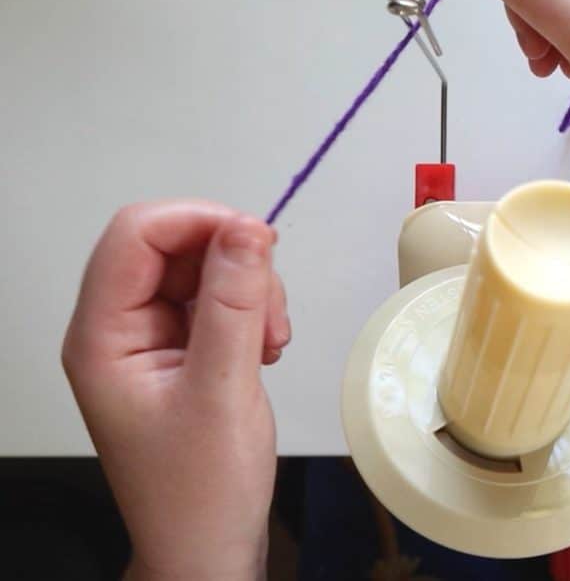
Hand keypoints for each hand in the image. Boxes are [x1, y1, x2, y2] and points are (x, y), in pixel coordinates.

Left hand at [63, 200, 290, 580]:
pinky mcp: (183, 349)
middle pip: (174, 246)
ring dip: (251, 292)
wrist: (209, 546)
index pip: (135, 235)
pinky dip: (252, 312)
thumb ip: (235, 304)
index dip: (197, 221)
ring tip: (269, 346)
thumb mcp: (223, 391)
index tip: (260, 241)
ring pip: (205, 269)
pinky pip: (219, 299)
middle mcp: (119, 328)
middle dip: (233, 265)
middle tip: (270, 317)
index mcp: (102, 337)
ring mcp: (151, 338)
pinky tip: (264, 351)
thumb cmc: (203, 489)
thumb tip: (250, 227)